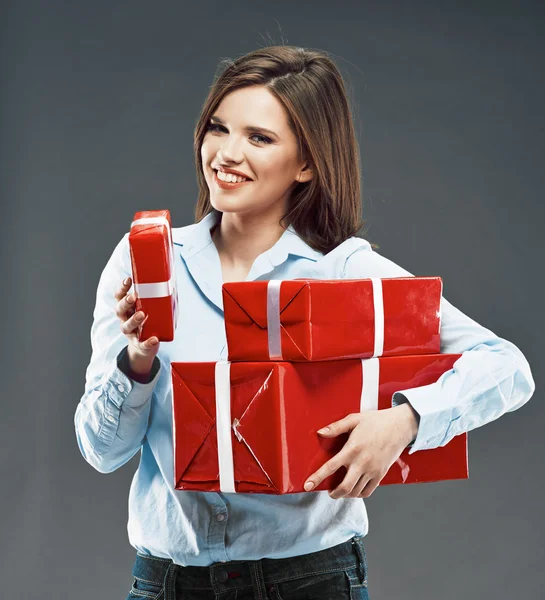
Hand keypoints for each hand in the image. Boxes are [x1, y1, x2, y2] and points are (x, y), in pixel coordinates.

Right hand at [114, 276, 160, 360]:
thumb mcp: (152, 309)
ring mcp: (130, 333)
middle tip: (133, 297)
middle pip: (119, 310)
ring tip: (142, 314)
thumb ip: (160, 299)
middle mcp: (125, 320)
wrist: (145, 346)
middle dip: (125, 303)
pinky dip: (148, 342)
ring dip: (133, 320)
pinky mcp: (139, 345)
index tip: (128, 279)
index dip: (122, 288)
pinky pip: (142, 344)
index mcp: (127, 309)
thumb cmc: (149, 321)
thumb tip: (173, 285)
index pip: (119, 297)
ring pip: (127, 326)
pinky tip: (155, 339)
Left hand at [303, 404, 418, 498]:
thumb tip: (320, 432)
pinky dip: (359, 494)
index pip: (331, 467)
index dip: (317, 478)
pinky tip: (355, 489)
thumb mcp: (354, 419)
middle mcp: (361, 462)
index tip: (307, 485)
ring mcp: (372, 470)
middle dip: (334, 493)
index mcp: (352, 449)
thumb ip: (336, 427)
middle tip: (329, 491)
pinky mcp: (381, 474)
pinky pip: (368, 491)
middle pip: (344, 487)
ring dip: (346, 494)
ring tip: (341, 490)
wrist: (400, 426)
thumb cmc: (376, 421)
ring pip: (356, 492)